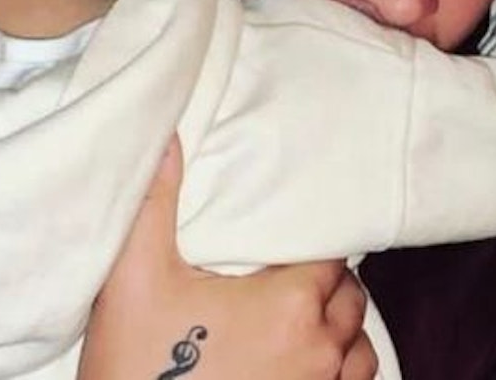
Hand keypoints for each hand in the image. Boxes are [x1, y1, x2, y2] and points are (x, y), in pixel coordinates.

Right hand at [78, 137, 376, 379]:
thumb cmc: (138, 367)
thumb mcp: (134, 277)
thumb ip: (155, 202)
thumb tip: (167, 138)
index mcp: (289, 306)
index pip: (330, 259)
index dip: (312, 247)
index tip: (288, 244)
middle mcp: (319, 353)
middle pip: (350, 302)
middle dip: (327, 285)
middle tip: (291, 276)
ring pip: (360, 353)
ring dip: (342, 333)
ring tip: (306, 321)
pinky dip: (341, 374)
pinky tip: (306, 366)